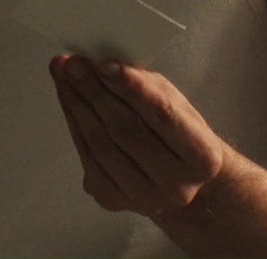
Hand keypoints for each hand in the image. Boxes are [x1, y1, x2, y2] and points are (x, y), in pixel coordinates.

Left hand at [49, 54, 232, 217]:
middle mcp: (176, 186)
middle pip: (126, 130)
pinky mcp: (113, 202)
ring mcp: (143, 199)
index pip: (162, 115)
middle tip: (73, 63)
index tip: (104, 63)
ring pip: (101, 145)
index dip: (131, 88)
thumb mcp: (174, 102)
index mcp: (202, 158)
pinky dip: (75, 125)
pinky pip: (87, 158)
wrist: (179, 177)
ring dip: (77, 106)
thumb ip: (144, 86)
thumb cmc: (178, 131)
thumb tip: (99, 64)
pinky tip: (69, 101)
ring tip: (64, 75)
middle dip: (95, 91)